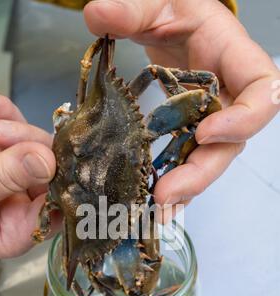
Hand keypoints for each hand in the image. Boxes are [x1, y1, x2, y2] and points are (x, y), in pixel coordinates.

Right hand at [0, 93, 56, 257]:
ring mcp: (14, 176)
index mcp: (20, 230)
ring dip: (17, 127)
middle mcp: (24, 204)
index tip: (46, 158)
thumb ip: (3, 180)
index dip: (59, 180)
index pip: (55, 207)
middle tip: (0, 134)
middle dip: (34, 147)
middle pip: (50, 171)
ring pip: (35, 146)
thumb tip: (46, 160)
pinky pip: (12, 129)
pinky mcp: (0, 154)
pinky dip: (2, 113)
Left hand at [84, 0, 279, 210]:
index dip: (242, 119)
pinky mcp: (190, 133)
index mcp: (234, 60)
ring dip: (185, 190)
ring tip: (156, 211)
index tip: (203, 133)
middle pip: (230, 144)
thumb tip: (96, 14)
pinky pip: (187, 163)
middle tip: (165, 194)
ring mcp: (210, 120)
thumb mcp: (158, 3)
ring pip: (208, 162)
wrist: (175, 22)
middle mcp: (228, 98)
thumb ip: (133, 9)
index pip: (262, 92)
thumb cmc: (178, 9)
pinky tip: (154, 205)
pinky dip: (174, 185)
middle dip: (200, 173)